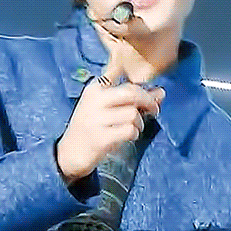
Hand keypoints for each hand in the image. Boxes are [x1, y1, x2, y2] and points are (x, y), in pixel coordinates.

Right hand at [56, 35, 164, 183]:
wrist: (69, 153)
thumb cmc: (92, 127)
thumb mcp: (106, 107)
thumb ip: (132, 98)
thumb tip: (161, 92)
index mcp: (95, 88)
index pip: (123, 76)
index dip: (142, 85)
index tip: (151, 93)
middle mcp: (94, 100)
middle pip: (132, 92)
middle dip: (148, 101)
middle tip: (154, 109)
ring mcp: (96, 119)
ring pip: (133, 114)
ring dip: (139, 123)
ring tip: (132, 128)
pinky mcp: (100, 137)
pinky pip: (129, 130)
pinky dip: (133, 134)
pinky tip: (127, 136)